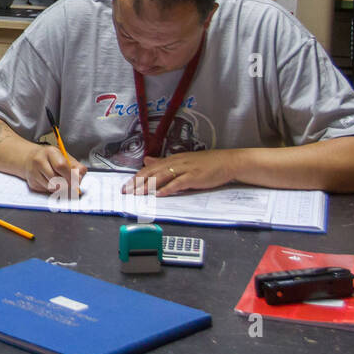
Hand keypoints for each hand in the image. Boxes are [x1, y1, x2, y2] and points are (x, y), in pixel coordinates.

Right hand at [23, 143, 85, 195]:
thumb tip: (80, 176)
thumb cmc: (49, 158)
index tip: (77, 181)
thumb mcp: (63, 156)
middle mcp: (39, 161)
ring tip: (61, 181)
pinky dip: (52, 189)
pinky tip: (51, 182)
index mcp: (49, 152)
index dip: (71, 176)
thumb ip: (75, 165)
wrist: (29, 158)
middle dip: (67, 184)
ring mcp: (33, 173)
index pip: (61, 165)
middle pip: (56, 179)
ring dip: (60, 188)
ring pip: (52, 187)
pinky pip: (47, 191)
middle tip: (71, 184)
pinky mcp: (32, 183)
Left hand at [123, 151, 238, 196]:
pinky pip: (179, 183)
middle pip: (153, 172)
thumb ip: (163, 162)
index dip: (136, 177)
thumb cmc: (206, 163)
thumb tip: (147, 161)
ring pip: (162, 176)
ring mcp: (185, 169)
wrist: (227, 161)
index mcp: (172, 159)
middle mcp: (176, 162)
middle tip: (126, 191)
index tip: (126, 186)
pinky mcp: (194, 176)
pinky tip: (160, 194)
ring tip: (138, 193)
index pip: (149, 168)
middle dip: (138, 182)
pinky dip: (168, 188)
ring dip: (149, 185)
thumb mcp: (182, 160)